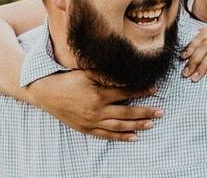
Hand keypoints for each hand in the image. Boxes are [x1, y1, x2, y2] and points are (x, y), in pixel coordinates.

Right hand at [25, 70, 162, 141]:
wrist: (45, 93)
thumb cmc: (67, 79)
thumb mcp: (85, 72)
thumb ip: (105, 73)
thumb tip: (124, 70)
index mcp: (98, 94)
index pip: (126, 92)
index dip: (142, 90)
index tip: (155, 88)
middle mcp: (97, 110)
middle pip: (127, 112)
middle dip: (146, 111)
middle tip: (161, 111)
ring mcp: (92, 121)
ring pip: (120, 126)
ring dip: (137, 125)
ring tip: (152, 124)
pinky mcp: (86, 129)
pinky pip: (107, 135)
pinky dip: (121, 137)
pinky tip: (134, 137)